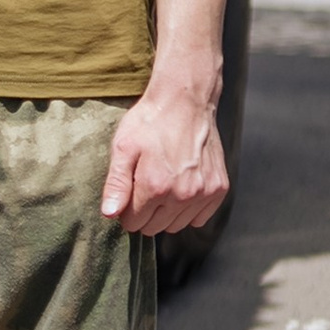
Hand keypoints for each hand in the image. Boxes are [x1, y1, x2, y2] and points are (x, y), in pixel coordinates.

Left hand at [100, 75, 228, 238]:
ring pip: (177, 226)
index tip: (129, 192)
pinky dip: (189, 209)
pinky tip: (182, 188)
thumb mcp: (123, 148)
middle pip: (155, 228)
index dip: (127, 210)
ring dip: (167, 213)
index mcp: (155, 186)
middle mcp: (182, 194)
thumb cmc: (150, 123)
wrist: (185, 101)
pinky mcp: (219, 189)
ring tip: (164, 184)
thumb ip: (116, 184)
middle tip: (145, 185)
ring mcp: (203, 192)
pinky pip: (199, 218)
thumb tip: (110, 215)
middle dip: (145, 213)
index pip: (133, 223)